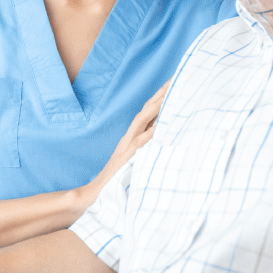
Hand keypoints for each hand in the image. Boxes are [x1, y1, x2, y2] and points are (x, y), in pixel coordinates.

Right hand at [83, 80, 170, 200]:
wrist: (98, 193)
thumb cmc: (121, 178)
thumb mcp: (136, 159)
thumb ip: (147, 147)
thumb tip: (165, 138)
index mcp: (133, 136)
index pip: (149, 111)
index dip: (160, 96)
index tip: (173, 83)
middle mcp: (130, 137)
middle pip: (147, 109)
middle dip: (160, 94)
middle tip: (175, 79)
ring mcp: (128, 145)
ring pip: (143, 120)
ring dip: (156, 106)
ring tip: (168, 93)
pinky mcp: (128, 157)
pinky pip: (141, 142)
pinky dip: (151, 133)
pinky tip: (161, 125)